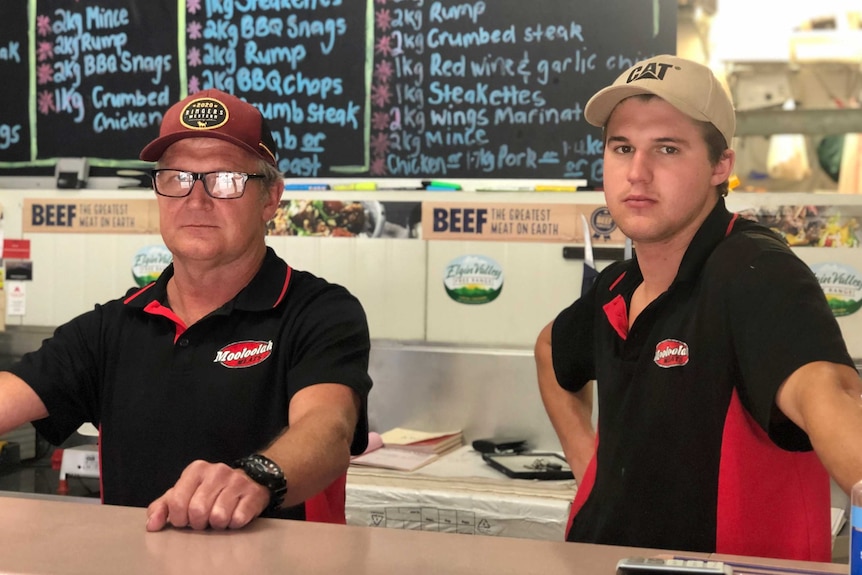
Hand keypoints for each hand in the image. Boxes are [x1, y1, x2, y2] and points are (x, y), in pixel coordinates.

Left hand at [145, 459, 269, 530]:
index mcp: (196, 470)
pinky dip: (234, 523)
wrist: (250, 479)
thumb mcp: (184, 493)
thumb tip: (152, 525)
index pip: (178, 502)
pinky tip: (234, 514)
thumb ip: (163, 507)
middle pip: (198, 511)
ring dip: (217, 524)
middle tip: (204, 519)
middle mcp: (217, 471)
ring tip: (219, 516)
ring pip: (218, 517)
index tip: (185, 518)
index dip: (179, 518)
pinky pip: (238, 519)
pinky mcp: (254, 493)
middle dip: (199, 523)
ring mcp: (237, 481)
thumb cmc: (211, 490)